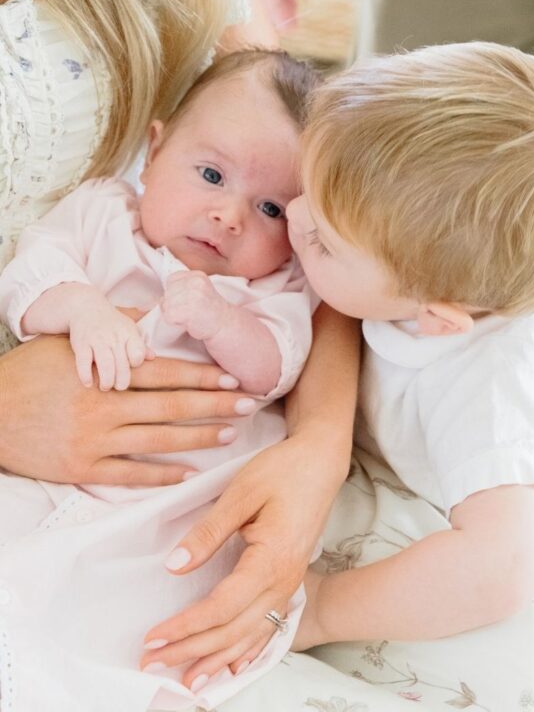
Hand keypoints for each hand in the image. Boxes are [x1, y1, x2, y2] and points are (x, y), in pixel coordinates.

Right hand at [0, 335, 252, 485]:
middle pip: (172, 406)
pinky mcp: (82, 468)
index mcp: (104, 373)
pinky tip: (188, 472)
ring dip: (199, 438)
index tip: (233, 378)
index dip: (202, 377)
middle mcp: (104, 406)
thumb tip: (147, 317)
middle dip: (214, 405)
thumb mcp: (66, 343)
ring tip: (230, 434)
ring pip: (158, 440)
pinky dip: (161, 474)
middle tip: (249, 404)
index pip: (165, 373)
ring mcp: (94, 440)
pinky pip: (130, 474)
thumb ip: (109, 331)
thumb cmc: (27, 373)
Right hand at [70, 297, 152, 390]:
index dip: (135, 363)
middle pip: (121, 363)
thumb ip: (140, 344)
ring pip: (105, 364)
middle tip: (119, 387)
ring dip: (106, 380)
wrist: (86, 307)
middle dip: (121, 380)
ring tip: (106, 387)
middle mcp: (114, 336)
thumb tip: (153, 357)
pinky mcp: (81, 343)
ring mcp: (97, 340)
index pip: (137, 353)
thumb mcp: (129, 328)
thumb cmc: (111, 321)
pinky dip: (86, 375)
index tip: (130, 367)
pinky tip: (88, 383)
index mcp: (128, 333)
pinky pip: (83, 362)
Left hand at [141, 432, 338, 689]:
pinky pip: (268, 626)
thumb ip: (208, 532)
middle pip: (234, 630)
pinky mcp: (289, 580)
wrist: (321, 463)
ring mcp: (290, 584)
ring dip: (217, 659)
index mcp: (272, 560)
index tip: (153, 639)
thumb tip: (175, 566)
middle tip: (151, 663)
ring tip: (187, 680)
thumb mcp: (241, 493)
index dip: (186, 627)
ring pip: (251, 635)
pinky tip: (233, 666)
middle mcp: (284, 581)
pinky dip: (247, 650)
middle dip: (191, 650)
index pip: (222, 607)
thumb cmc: (283, 471)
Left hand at [161, 271, 228, 341]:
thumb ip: (183, 287)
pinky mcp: (188, 311)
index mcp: (197, 275)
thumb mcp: (200, 289)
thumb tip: (162, 297)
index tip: (186, 301)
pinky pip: (168, 316)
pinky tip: (187, 322)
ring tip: (189, 316)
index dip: (174, 292)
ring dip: (173, 313)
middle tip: (188, 310)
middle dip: (172, 303)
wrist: (225, 324)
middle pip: (167, 292)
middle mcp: (195, 283)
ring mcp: (192, 296)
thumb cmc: (209, 309)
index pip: (171, 280)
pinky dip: (174, 322)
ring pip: (166, 304)